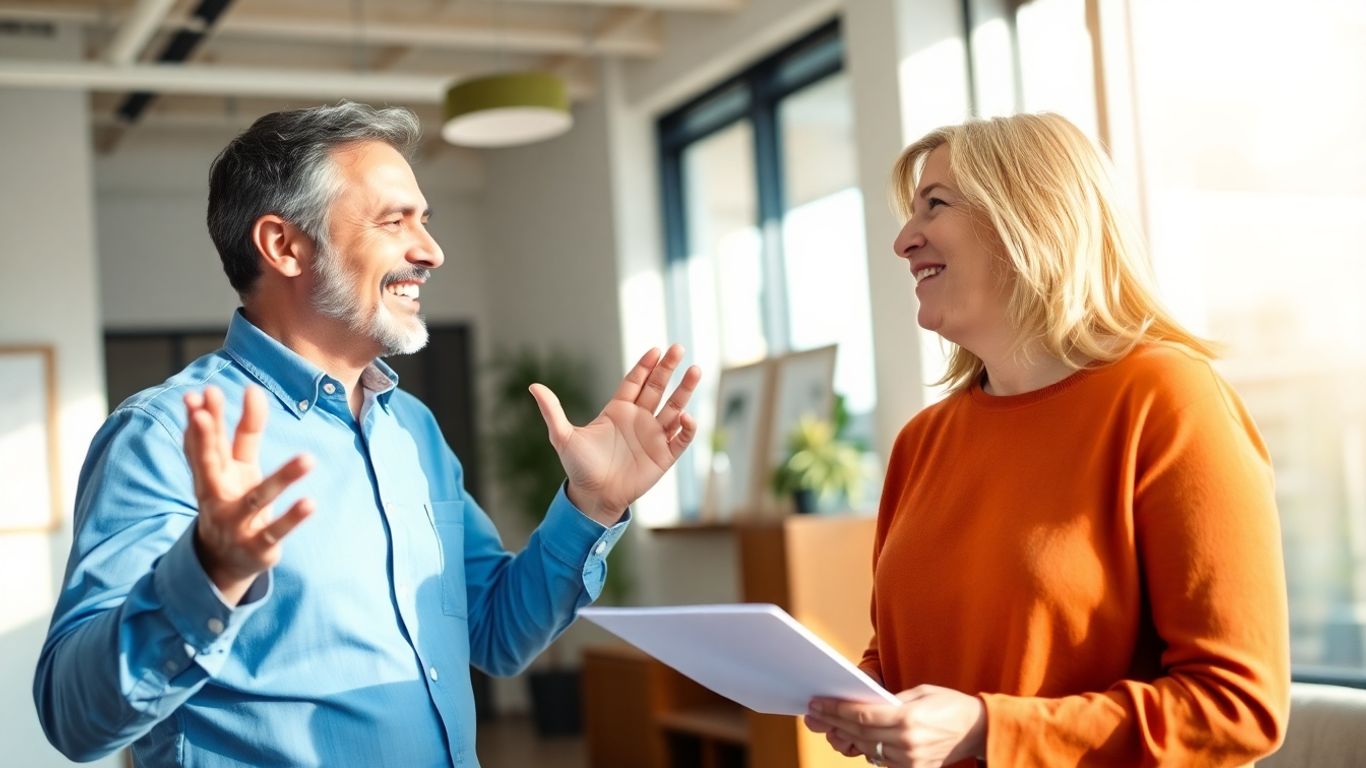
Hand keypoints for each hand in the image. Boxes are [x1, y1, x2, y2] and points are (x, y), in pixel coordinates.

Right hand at [184, 385, 313, 604]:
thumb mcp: (236, 468)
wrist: (224, 561)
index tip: (202, 392)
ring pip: (258, 498)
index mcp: (212, 474)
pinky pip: (276, 531)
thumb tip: (253, 389)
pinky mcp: (258, 545)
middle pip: (210, 464)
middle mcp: (217, 496)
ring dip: (282, 478)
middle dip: (204, 438)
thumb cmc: (232, 500)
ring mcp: (237, 522)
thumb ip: (244, 431)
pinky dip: (292, 518)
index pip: (205, 443)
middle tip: (200, 412)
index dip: (202, 420)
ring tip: (309, 458)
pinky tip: (311, 502)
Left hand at [529, 345, 700, 525]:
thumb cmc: (579, 467)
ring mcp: (653, 436)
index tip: (655, 349)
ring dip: (685, 390)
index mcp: (618, 410)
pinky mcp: (664, 455)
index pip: (636, 382)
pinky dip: (687, 427)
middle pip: (658, 388)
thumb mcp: (563, 436)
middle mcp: (639, 419)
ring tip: (696, 370)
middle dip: (668, 368)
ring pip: (674, 408)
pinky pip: (680, 438)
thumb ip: (553, 410)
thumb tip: (533, 385)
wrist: (593, 497)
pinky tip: (687, 415)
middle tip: (678, 348)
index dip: (646, 366)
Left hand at [804, 685, 985, 767]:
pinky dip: (864, 746)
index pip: (862, 716)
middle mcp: (907, 742)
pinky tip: (850, 736)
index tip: (817, 703)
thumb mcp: (919, 693)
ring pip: (866, 748)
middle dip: (832, 722)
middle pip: (858, 733)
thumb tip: (858, 705)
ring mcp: (910, 760)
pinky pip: (880, 759)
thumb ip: (890, 701)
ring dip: (843, 736)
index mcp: (909, 719)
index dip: (835, 710)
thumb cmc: (948, 704)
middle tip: (811, 714)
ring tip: (825, 725)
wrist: (977, 730)